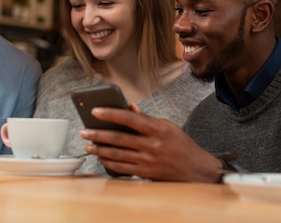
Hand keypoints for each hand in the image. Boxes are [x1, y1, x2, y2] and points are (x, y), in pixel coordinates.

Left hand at [79, 107, 223, 181]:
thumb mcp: (167, 126)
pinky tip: (101, 158)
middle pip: (118, 138)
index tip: (95, 111)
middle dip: (98, 134)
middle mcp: (152, 145)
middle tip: (84, 131)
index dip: (110, 113)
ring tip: (88, 145)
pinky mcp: (146, 173)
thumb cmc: (181, 144)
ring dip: (99, 150)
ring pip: (117, 155)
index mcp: (157, 129)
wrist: (196, 169)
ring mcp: (148, 160)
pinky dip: (109, 163)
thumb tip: (129, 106)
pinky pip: (122, 168)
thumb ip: (146, 118)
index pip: (129, 118)